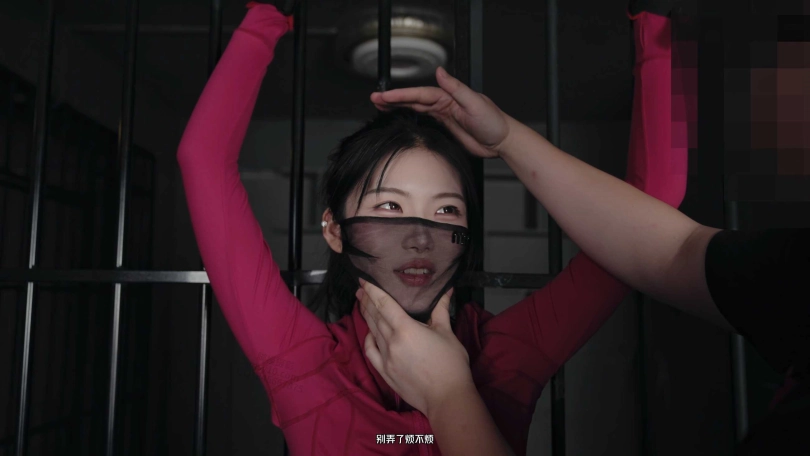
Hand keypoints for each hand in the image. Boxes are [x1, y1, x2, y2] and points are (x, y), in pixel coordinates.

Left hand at [357, 279, 473, 417]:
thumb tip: (446, 289)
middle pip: (374, 316)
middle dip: (366, 300)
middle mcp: (391, 342)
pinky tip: (370, 333)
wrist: (447, 397)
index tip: (364, 279)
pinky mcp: (385, 372)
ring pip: (372, 332)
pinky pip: (371, 352)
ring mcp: (386, 358)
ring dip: (367, 316)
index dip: (372, 290)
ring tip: (363, 304)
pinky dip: (368, 339)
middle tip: (361, 288)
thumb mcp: (447, 332)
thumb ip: (441, 309)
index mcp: (406, 329)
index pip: (383, 304)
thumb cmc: (451, 364)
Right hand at [370, 66, 512, 158]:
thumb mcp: (475, 102)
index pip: (419, 94)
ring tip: (380, 107)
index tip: (384, 96)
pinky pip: (423, 121)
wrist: (502, 141)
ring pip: (415, 110)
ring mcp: (443, 116)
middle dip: (393, 100)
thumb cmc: (493, 121)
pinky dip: (409, 118)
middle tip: (374, 99)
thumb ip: (456, 87)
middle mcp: (444, 104)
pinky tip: (399, 119)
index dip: (400, 95)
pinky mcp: (445, 129)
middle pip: (413, 100)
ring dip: (398, 108)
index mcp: (449, 96)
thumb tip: (440, 71)